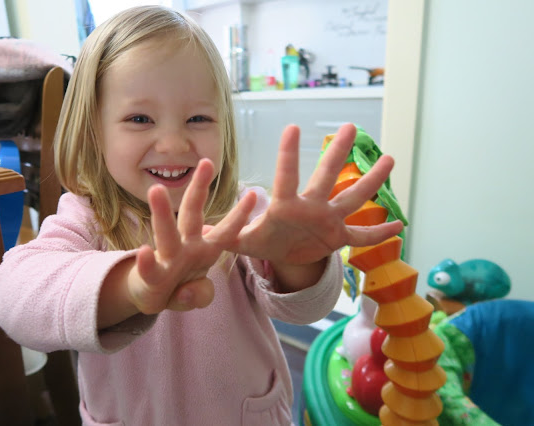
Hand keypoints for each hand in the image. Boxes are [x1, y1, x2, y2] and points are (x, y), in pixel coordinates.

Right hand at [128, 159, 256, 313]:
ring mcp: (167, 260)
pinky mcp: (151, 278)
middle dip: (199, 189)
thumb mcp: (197, 295)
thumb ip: (201, 295)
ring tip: (156, 189)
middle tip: (206, 163)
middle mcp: (186, 248)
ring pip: (166, 234)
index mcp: (204, 251)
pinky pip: (150, 270)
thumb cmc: (178, 287)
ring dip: (162, 212)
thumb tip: (191, 291)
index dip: (239, 215)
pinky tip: (144, 252)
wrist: (150, 298)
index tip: (254, 195)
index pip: (225, 231)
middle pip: (193, 215)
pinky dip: (146, 262)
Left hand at [231, 123, 402, 266]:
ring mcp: (328, 221)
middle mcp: (311, 207)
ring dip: (371, 182)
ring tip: (390, 159)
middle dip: (338, 154)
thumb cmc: (259, 241)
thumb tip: (199, 230)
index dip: (289, 155)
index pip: (286, 177)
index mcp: (285, 207)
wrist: (280, 253)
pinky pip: (362, 237)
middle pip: (327, 177)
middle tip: (350, 127)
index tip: (292, 127)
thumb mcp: (242, 243)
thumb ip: (225, 236)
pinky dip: (380, 234)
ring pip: (353, 199)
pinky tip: (401, 227)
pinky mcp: (338, 238)